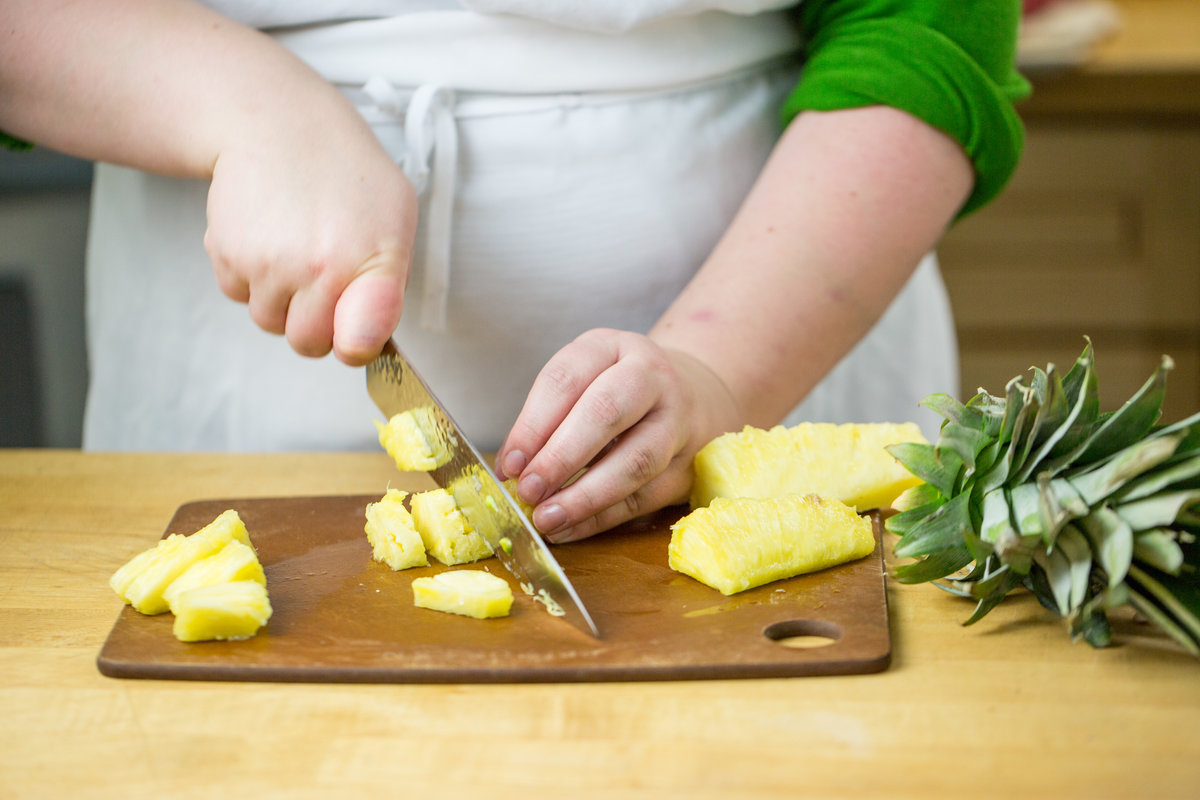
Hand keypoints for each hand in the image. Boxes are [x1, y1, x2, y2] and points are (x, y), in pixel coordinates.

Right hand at [203, 118, 417, 365]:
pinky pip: (238, 294)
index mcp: (372, 260)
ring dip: (280, 297)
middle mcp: (319, 267)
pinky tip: (266, 233)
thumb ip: (388, 287)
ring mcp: (269, 263)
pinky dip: (249, 276)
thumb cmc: (345, 174)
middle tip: (322, 278)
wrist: (277, 121)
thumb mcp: (395, 218)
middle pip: (308, 343)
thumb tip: (364, 343)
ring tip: (294, 246)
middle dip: (315, 322)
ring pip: (269, 321)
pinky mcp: (228, 253)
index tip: (354, 336)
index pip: (362, 341)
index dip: (356, 345)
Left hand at [495, 329, 741, 541]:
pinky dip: (602, 517)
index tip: (510, 464)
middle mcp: (652, 377)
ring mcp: (677, 421)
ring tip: (548, 518)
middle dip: (561, 457)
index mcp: (613, 348)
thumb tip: (512, 469)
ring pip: (635, 461)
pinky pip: (645, 497)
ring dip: (586, 496)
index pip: (567, 380)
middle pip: (606, 412)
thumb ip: (548, 420)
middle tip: (529, 489)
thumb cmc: (618, 390)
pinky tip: (570, 528)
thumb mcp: (584, 382)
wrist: (692, 394)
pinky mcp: (687, 464)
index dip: (533, 425)